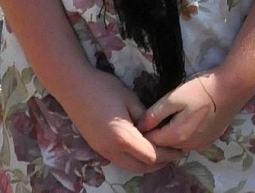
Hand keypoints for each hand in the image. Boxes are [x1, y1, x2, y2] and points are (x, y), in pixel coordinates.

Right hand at [65, 67, 181, 173]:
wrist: (73, 87)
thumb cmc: (103, 88)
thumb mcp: (130, 98)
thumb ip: (145, 117)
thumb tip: (155, 129)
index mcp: (123, 137)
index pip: (151, 155)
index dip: (168, 154)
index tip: (180, 148)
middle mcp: (112, 150)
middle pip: (141, 167)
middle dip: (161, 163)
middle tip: (174, 152)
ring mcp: (102, 151)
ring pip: (130, 167)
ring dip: (147, 164)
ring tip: (162, 152)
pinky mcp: (97, 148)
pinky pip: (120, 161)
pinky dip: (134, 160)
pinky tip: (143, 148)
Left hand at [140, 70, 244, 152]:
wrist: (233, 87)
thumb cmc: (201, 89)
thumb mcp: (174, 97)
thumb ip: (155, 113)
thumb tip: (140, 126)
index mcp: (177, 136)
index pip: (152, 140)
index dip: (145, 129)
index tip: (144, 117)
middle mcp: (189, 146)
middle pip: (165, 145)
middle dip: (158, 133)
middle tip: (158, 115)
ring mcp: (201, 145)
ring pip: (178, 145)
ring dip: (171, 135)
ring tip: (172, 117)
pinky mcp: (210, 140)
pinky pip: (190, 143)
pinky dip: (184, 135)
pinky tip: (188, 119)